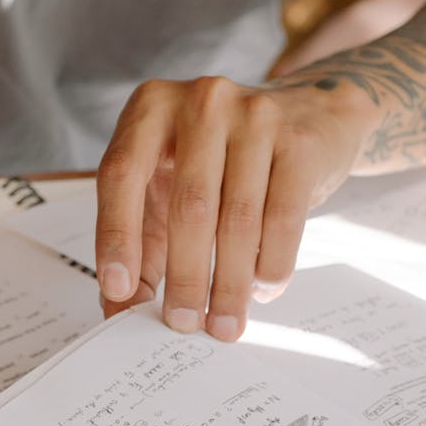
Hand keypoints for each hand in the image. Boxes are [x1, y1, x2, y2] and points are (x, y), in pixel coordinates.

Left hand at [95, 74, 373, 340]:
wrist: (308, 116)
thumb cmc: (222, 159)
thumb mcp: (169, 184)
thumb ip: (142, 240)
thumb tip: (121, 310)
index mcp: (151, 107)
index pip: (121, 173)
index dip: (117, 235)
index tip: (118, 290)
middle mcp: (201, 101)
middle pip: (187, 205)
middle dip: (185, 276)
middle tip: (183, 324)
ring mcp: (254, 115)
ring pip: (236, 219)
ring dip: (229, 285)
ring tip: (224, 323)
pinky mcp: (298, 141)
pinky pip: (282, 219)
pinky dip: (269, 266)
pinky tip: (261, 291)